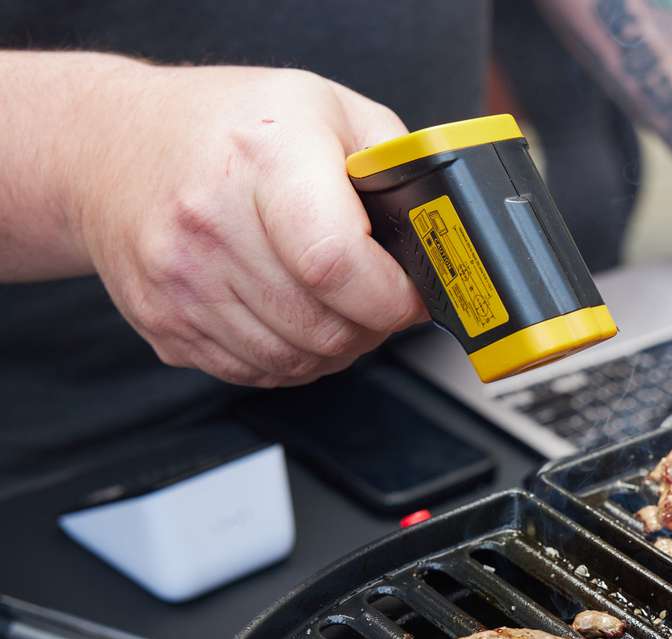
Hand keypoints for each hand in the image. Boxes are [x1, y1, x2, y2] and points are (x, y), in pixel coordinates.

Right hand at [77, 63, 424, 386]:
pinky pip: (256, 372)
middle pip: (325, 327)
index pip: (337, 262)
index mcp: (264, 158)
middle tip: (375, 295)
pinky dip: (291, 357)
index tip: (407, 292)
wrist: (106, 145)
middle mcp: (211, 222)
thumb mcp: (326, 107)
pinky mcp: (165, 324)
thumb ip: (394, 164)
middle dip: (372, 324)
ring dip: (334, 346)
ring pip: (296, 361)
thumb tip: (440, 232)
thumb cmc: (225, 125)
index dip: (391, 296)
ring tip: (333, 301)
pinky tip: (289, 314)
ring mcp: (181, 281)